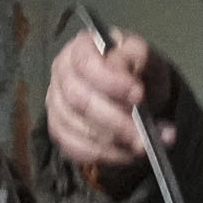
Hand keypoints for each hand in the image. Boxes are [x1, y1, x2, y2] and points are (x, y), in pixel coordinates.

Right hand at [44, 26, 170, 183]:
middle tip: (142, 136)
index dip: (111, 82)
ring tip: (140, 146)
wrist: (134, 92)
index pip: (87, 64)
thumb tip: (136, 93)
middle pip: (78, 100)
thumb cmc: (137, 70)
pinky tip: (125, 154)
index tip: (138, 96)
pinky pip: (72, 148)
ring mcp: (56, 102)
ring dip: (111, 143)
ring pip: (75, 127)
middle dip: (114, 121)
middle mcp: (62, 72)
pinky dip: (102, 155)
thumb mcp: (146, 58)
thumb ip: (142, 66)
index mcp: (82, 47)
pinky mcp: (58, 129)